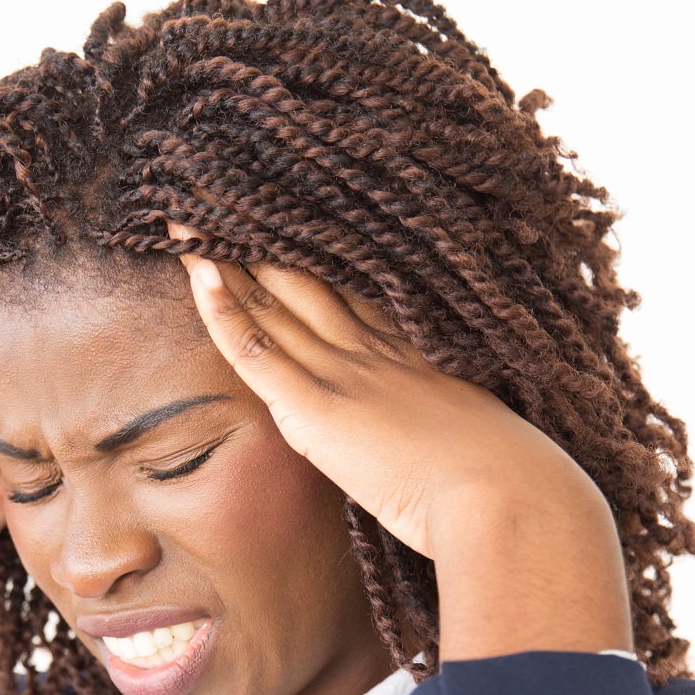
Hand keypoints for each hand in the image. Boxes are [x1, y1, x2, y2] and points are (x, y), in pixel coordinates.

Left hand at [174, 229, 630, 658]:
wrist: (506, 497)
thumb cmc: (503, 486)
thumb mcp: (477, 445)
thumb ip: (450, 434)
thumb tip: (452, 450)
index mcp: (413, 355)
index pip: (351, 295)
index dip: (316, 262)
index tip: (287, 228)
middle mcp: (373, 350)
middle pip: (306, 281)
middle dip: (265, 242)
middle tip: (227, 197)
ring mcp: (342, 371)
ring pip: (272, 301)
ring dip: (227, 258)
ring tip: (189, 215)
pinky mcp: (315, 406)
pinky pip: (255, 347)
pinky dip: (221, 310)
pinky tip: (196, 270)